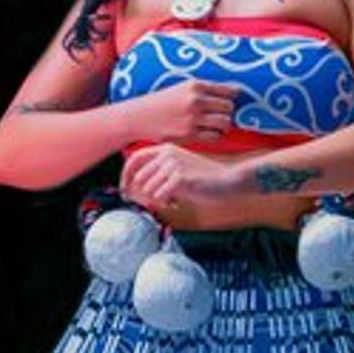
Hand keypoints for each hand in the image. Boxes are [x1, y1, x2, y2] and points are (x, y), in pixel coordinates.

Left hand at [120, 143, 243, 209]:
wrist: (229, 179)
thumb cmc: (204, 176)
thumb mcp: (180, 166)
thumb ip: (159, 170)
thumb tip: (134, 184)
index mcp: (166, 149)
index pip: (134, 159)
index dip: (125, 175)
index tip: (125, 188)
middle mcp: (167, 154)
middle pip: (139, 179)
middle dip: (144, 194)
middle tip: (157, 201)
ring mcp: (173, 165)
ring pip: (149, 190)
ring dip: (158, 200)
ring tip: (172, 200)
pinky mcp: (179, 178)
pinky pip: (159, 196)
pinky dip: (166, 203)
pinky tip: (176, 202)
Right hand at [121, 80, 239, 144]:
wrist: (139, 116)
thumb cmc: (164, 102)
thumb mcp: (183, 88)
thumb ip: (206, 90)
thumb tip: (236, 92)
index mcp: (196, 85)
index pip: (229, 91)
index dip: (233, 97)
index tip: (230, 101)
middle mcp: (196, 100)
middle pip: (229, 107)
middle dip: (227, 112)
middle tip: (220, 115)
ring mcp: (193, 118)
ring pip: (225, 122)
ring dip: (224, 125)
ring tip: (217, 125)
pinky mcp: (189, 134)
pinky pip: (215, 136)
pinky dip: (216, 135)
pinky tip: (208, 132)